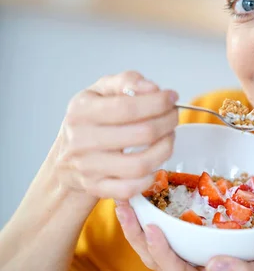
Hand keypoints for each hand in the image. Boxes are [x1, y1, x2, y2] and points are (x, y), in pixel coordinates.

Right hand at [51, 71, 178, 201]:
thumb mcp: (101, 91)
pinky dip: (151, 177)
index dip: (158, 102)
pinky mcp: (96, 188)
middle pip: (142, 134)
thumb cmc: (90, 120)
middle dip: (168, 122)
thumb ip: (127, 81)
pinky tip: (155, 163)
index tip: (171, 98)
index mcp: (82, 111)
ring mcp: (88, 167)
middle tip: (173, 117)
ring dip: (165, 149)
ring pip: (140, 164)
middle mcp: (82, 140)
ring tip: (168, 137)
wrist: (64, 159)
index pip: (128, 107)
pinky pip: (130, 188)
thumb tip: (152, 89)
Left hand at [115, 200, 253, 270]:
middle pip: (158, 255)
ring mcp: (198, 250)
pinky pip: (178, 223)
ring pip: (163, 238)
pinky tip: (153, 187)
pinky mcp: (204, 233)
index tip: (149, 228)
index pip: (176, 270)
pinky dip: (162, 206)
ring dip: (141, 218)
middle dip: (136, 231)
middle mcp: (197, 266)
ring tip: (125, 193)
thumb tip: (215, 268)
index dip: (160, 251)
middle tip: (122, 203)